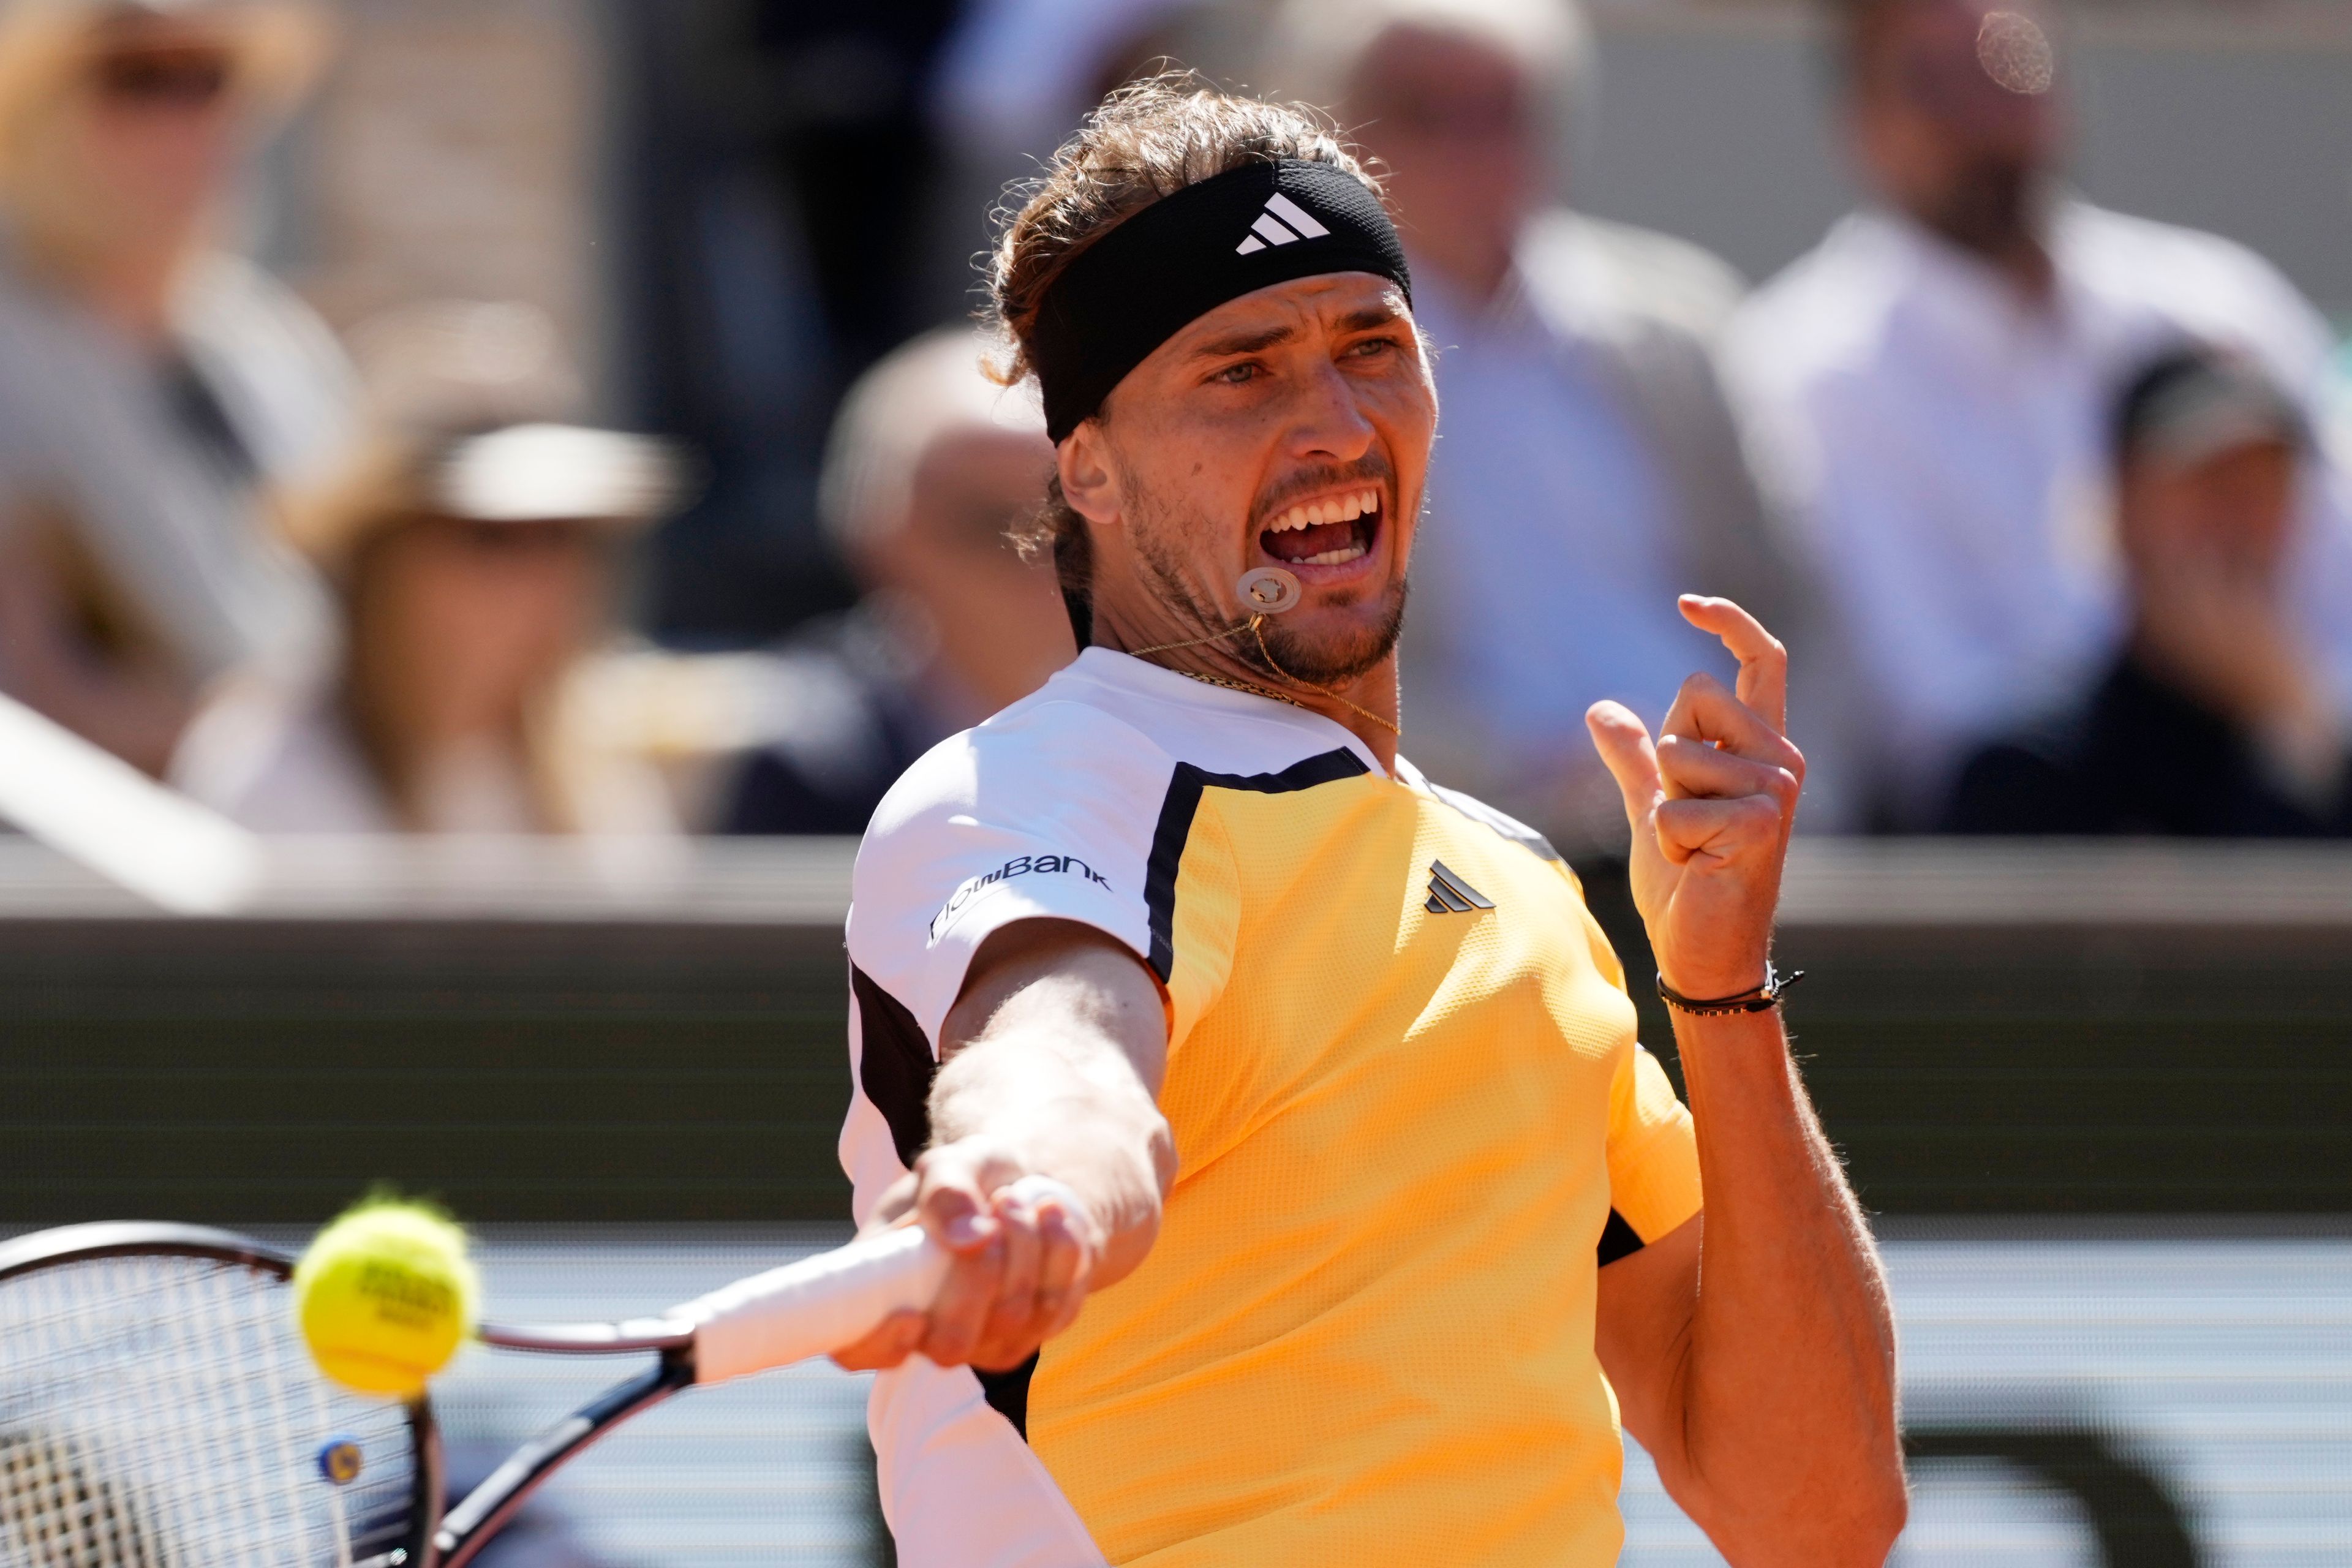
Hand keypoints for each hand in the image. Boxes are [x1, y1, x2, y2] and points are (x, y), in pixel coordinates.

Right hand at [831, 1137, 1102, 1373]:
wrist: (1018, 1187)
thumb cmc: (965, 1180)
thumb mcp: (949, 1163)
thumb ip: (947, 1190)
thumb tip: (970, 1238)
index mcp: (879, 1289)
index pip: (855, 1349)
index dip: (877, 1345)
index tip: (910, 1314)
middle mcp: (927, 1330)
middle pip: (950, 1343)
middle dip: (980, 1273)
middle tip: (1001, 1203)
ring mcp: (982, 1340)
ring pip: (1010, 1321)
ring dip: (1026, 1249)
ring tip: (1021, 1197)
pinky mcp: (1033, 1333)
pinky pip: (1056, 1309)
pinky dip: (1062, 1254)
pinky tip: (1053, 1217)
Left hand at [1585, 596, 1803, 999]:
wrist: (1704, 952)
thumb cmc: (1686, 882)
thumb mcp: (1651, 809)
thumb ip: (1633, 758)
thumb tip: (1599, 709)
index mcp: (1761, 747)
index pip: (1761, 663)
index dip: (1730, 622)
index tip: (1686, 602)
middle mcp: (1780, 758)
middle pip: (1693, 695)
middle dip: (1667, 757)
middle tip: (1689, 819)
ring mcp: (1776, 788)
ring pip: (1676, 751)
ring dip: (1666, 806)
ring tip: (1696, 847)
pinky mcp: (1761, 822)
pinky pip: (1672, 806)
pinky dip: (1667, 842)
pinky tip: (1697, 867)